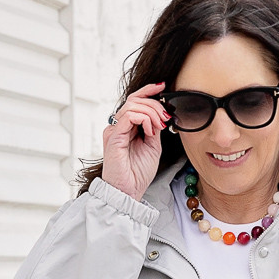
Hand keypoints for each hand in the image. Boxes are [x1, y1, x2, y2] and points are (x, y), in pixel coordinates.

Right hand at [101, 82, 169, 200]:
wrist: (129, 192)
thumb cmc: (138, 173)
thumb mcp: (153, 146)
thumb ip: (155, 128)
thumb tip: (161, 113)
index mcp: (126, 127)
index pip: (135, 101)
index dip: (148, 90)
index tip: (163, 86)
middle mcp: (117, 126)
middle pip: (135, 100)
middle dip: (155, 105)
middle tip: (166, 119)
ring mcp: (114, 130)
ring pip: (132, 105)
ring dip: (151, 112)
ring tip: (159, 127)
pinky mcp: (113, 137)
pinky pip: (128, 116)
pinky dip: (144, 119)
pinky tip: (150, 131)